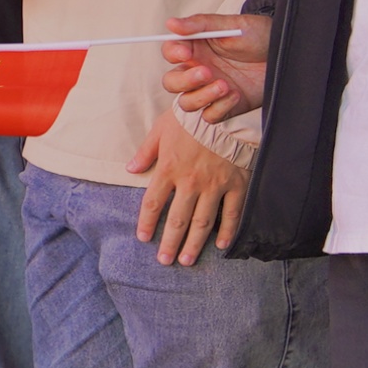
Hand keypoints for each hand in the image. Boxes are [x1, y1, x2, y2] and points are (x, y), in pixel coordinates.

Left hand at [126, 111, 248, 265]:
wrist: (227, 106)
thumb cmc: (192, 116)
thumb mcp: (162, 128)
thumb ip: (146, 151)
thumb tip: (130, 169)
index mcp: (169, 168)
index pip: (152, 203)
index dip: (146, 223)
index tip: (143, 238)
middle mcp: (190, 181)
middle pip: (176, 219)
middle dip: (169, 243)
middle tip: (165, 260)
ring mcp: (215, 184)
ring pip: (202, 221)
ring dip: (193, 243)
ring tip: (187, 260)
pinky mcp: (237, 183)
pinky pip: (232, 212)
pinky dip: (227, 231)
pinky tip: (221, 246)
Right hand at [163, 13, 269, 123]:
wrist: (288, 55)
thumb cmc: (260, 36)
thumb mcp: (232, 25)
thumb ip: (200, 24)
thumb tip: (171, 24)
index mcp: (196, 47)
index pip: (170, 52)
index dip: (173, 54)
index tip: (186, 53)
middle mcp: (199, 70)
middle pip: (171, 82)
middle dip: (185, 80)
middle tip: (207, 72)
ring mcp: (210, 90)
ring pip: (186, 103)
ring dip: (201, 96)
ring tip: (224, 85)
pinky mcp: (225, 107)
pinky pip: (210, 115)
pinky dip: (219, 108)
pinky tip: (236, 94)